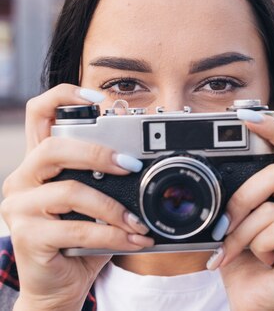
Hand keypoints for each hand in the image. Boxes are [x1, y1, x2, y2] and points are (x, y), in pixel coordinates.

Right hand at [1, 84, 153, 310]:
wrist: (60, 285)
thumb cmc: (82, 239)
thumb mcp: (98, 201)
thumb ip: (109, 178)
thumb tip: (145, 159)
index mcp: (40, 163)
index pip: (39, 113)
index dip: (65, 96)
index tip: (99, 97)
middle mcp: (23, 179)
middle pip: (53, 148)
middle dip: (99, 152)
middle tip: (131, 165)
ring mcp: (19, 208)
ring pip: (70, 191)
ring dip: (114, 207)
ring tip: (139, 221)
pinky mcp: (27, 237)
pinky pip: (76, 229)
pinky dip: (112, 235)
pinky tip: (133, 240)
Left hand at [215, 111, 273, 310]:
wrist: (249, 300)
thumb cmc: (244, 257)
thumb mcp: (237, 216)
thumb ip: (239, 190)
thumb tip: (215, 165)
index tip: (244, 115)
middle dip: (239, 200)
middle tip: (222, 224)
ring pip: (271, 208)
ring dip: (240, 233)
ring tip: (235, 250)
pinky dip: (254, 247)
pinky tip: (259, 261)